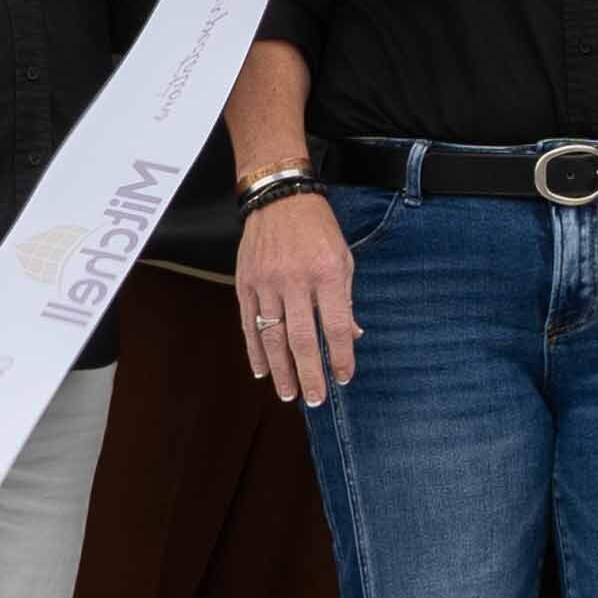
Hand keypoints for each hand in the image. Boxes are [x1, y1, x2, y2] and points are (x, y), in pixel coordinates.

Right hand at [234, 184, 356, 404]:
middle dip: (309, 373)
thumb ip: (346, 299)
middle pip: (303, 338)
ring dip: (281, 370)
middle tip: (314, 400)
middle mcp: (296, 280)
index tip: (343, 377)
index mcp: (328, 273)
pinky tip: (262, 371)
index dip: (341, 355)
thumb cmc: (318, 229)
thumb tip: (353, 336)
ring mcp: (267, 283)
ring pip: (273, 336)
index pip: (336, 325)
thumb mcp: (344, 258)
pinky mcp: (245, 283)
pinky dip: (255, 351)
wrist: (279, 198)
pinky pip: (248, 324)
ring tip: (288, 394)